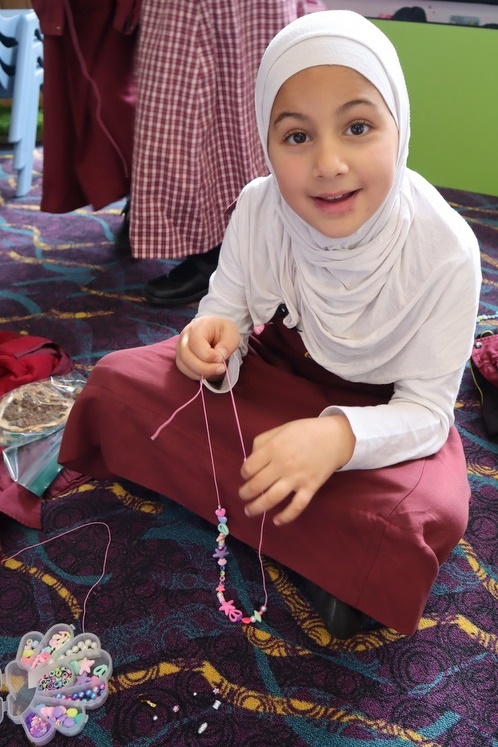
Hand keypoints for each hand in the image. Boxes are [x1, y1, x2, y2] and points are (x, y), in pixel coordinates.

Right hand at [176, 316, 239, 380]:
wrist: (215, 331)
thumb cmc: (223, 331)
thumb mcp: (232, 334)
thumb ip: (227, 345)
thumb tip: (219, 357)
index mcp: (199, 325)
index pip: (195, 342)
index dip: (207, 354)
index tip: (221, 359)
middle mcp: (185, 335)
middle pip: (186, 355)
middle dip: (205, 367)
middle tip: (221, 368)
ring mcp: (180, 347)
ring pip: (184, 365)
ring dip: (201, 372)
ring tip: (216, 369)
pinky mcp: (180, 357)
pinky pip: (184, 370)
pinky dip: (196, 375)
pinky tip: (208, 372)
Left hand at [239, 415, 354, 524]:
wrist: (335, 437)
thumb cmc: (305, 431)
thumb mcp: (280, 429)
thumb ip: (262, 442)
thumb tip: (250, 460)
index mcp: (273, 448)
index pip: (249, 468)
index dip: (243, 474)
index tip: (245, 476)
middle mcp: (283, 464)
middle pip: (257, 485)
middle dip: (245, 493)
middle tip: (243, 496)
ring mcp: (297, 478)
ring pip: (272, 498)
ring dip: (257, 507)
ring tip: (249, 511)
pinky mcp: (310, 487)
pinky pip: (296, 506)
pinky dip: (286, 516)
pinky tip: (276, 521)